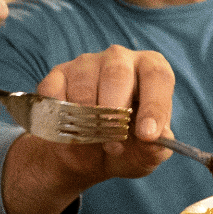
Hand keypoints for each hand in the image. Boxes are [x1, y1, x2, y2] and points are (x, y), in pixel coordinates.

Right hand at [33, 44, 175, 186]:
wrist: (88, 155)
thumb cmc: (127, 146)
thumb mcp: (146, 154)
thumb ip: (156, 149)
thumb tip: (154, 141)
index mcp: (150, 70)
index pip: (157, 76)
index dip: (154, 105)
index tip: (147, 135)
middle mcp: (119, 58)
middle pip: (117, 75)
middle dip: (114, 116)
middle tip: (113, 146)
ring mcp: (86, 63)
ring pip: (84, 89)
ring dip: (86, 124)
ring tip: (93, 144)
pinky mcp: (58, 74)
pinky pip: (55, 94)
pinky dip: (61, 119)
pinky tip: (70, 131)